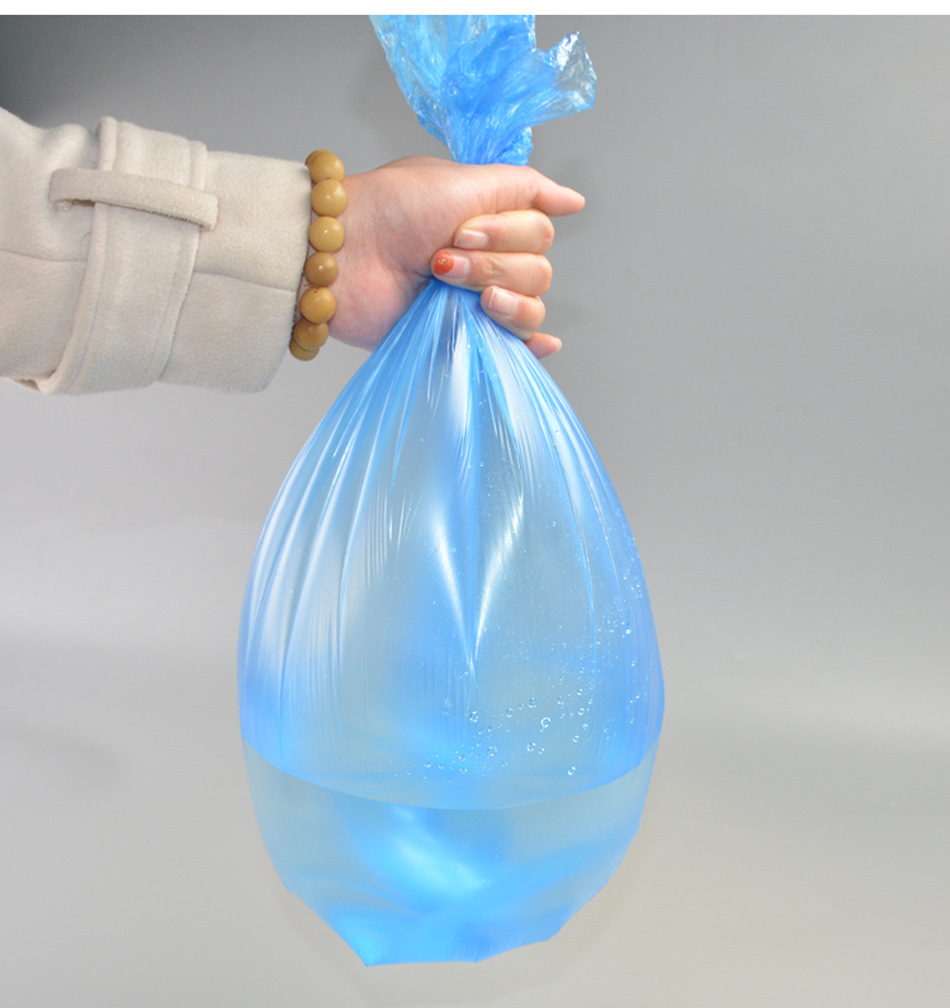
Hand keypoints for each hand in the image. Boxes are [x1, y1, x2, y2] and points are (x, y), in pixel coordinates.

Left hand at [314, 156, 584, 358]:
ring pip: (530, 309)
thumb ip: (525, 188)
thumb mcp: (463, 180)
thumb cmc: (391, 210)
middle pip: (539, 273)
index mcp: (492, 224)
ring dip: (498, 298)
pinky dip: (531, 346)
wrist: (342, 255)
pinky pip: (514, 348)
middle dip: (493, 266)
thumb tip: (574, 201)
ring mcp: (475, 303)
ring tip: (448, 288)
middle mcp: (490, 263)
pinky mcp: (460, 337)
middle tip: (441, 259)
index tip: (462, 229)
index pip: (541, 234)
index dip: (508, 233)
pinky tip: (540, 345)